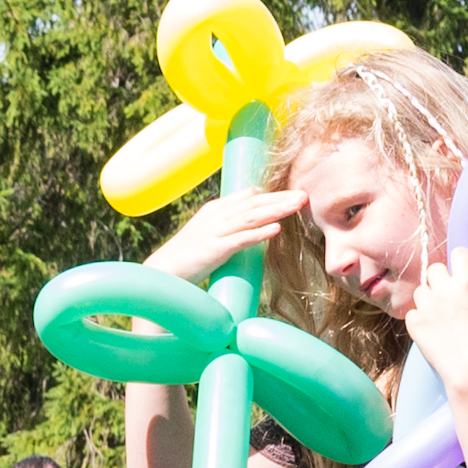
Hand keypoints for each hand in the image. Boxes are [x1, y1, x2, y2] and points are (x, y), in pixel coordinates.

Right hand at [147, 186, 301, 286]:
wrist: (163, 273)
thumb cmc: (186, 257)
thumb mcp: (207, 233)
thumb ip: (227, 224)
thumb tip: (247, 219)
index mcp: (215, 210)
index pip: (248, 196)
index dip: (271, 195)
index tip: (293, 194)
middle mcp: (216, 216)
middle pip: (254, 203)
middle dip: (281, 198)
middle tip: (305, 195)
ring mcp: (215, 232)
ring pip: (252, 216)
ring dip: (277, 209)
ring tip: (297, 205)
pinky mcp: (215, 249)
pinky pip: (242, 238)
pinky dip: (259, 233)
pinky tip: (276, 229)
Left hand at [411, 258, 467, 386]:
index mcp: (467, 284)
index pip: (458, 254)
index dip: (460, 257)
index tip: (460, 264)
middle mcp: (444, 291)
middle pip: (434, 269)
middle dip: (440, 277)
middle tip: (446, 289)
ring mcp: (427, 307)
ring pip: (420, 290)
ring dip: (427, 296)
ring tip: (437, 309)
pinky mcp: (415, 324)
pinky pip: (412, 313)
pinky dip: (418, 318)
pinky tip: (428, 326)